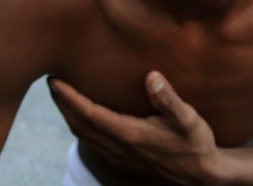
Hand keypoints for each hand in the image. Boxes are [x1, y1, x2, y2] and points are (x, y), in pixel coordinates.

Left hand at [48, 72, 220, 182]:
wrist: (201, 175)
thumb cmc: (195, 144)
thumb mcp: (188, 119)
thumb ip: (168, 98)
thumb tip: (151, 77)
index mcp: (130, 134)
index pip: (89, 114)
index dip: (69, 98)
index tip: (55, 81)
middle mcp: (119, 147)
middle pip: (79, 125)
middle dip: (62, 104)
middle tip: (51, 82)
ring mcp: (119, 156)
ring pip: (83, 135)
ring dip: (69, 115)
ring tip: (61, 96)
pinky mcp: (122, 160)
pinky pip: (92, 142)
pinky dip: (80, 127)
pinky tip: (82, 116)